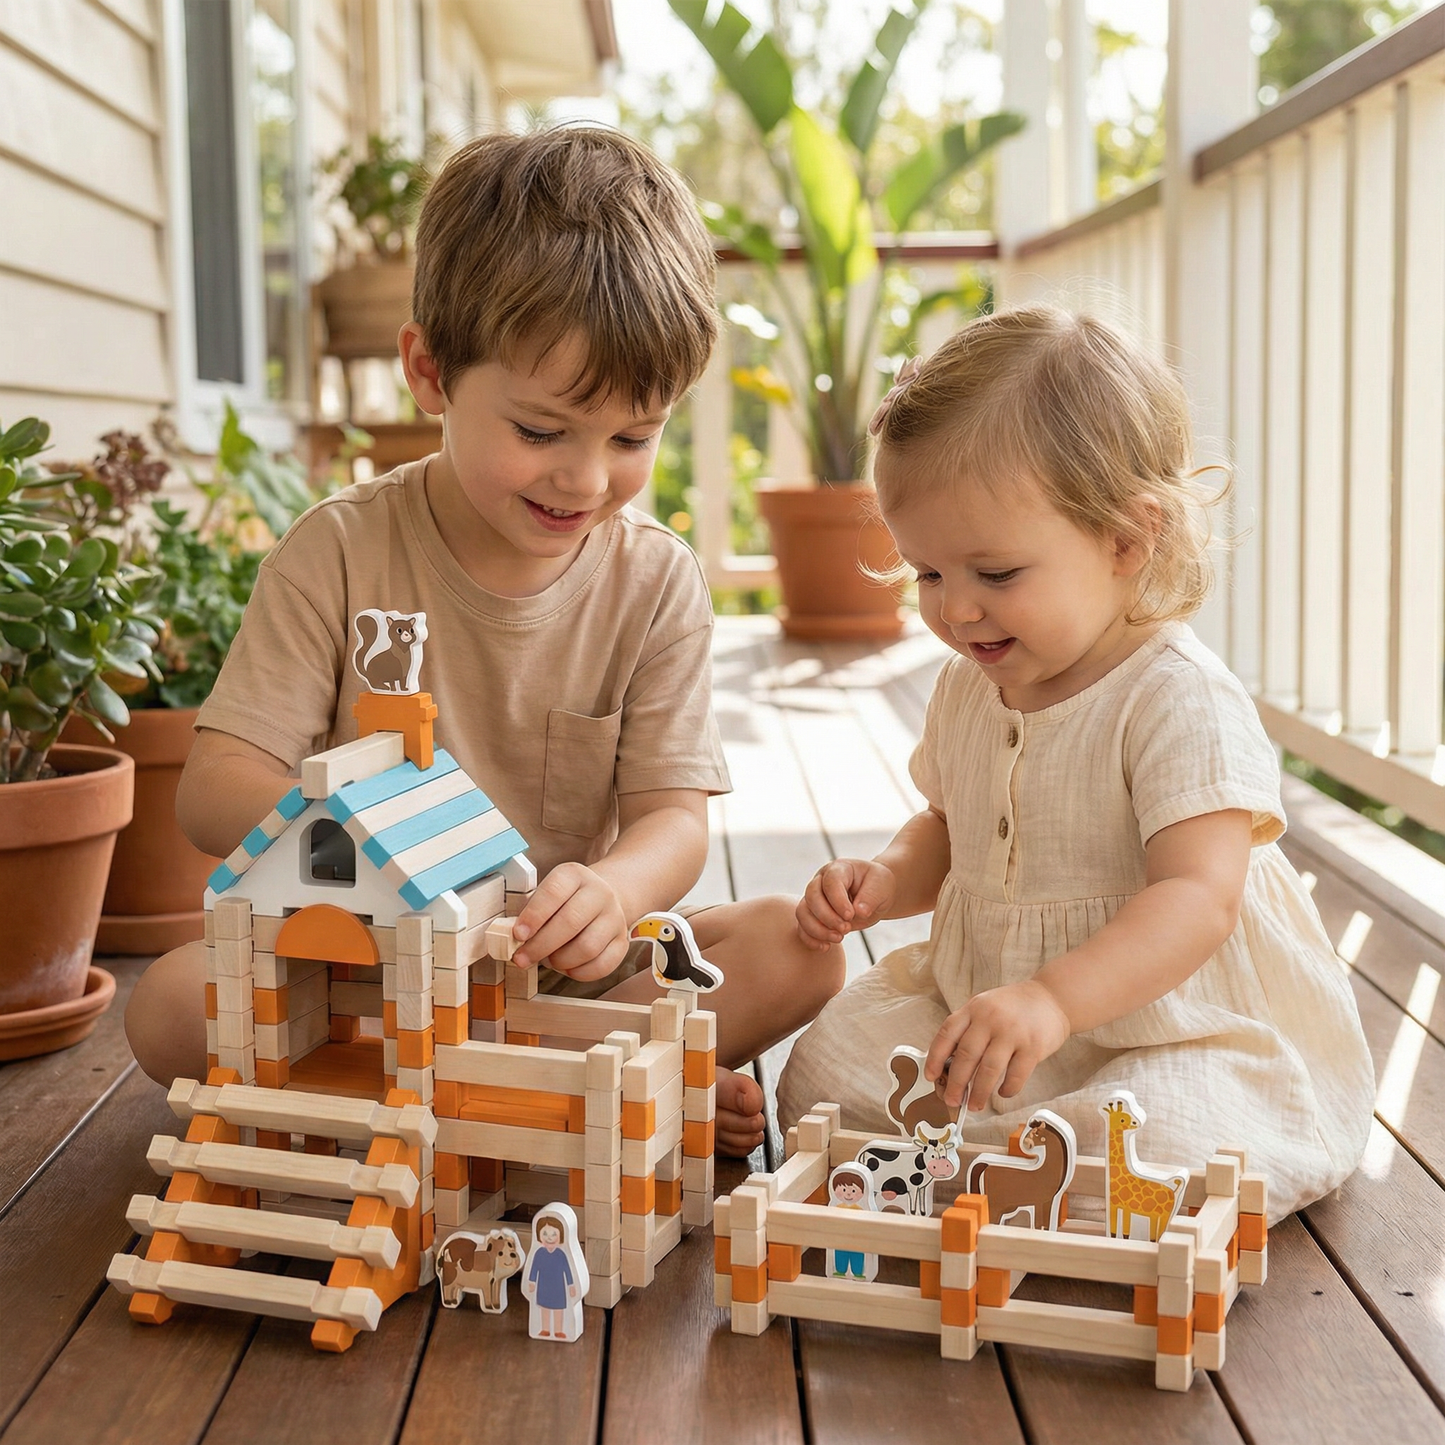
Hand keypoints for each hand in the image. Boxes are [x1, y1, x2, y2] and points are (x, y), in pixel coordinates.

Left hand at [513, 863, 628, 979]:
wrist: (604, 897)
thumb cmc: (566, 901)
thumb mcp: (547, 895)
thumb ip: (531, 913)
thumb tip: (512, 939)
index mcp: (575, 875)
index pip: (554, 892)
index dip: (534, 915)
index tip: (518, 934)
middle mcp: (599, 893)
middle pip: (570, 922)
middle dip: (541, 945)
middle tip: (522, 958)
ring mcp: (615, 917)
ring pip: (588, 947)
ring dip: (560, 960)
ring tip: (549, 960)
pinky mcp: (622, 942)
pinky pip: (602, 965)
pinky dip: (579, 972)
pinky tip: (567, 967)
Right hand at [796, 858, 896, 949]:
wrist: (874, 895)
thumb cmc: (878, 886)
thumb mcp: (881, 886)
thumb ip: (871, 897)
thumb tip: (859, 912)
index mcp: (838, 869)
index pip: (830, 882)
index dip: (838, 901)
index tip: (851, 916)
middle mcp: (821, 881)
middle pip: (811, 897)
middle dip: (827, 917)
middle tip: (847, 928)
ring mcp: (814, 898)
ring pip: (802, 913)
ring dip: (818, 929)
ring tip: (839, 938)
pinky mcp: (813, 915)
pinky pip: (802, 927)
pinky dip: (810, 939)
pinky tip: (826, 947)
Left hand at [925, 980, 1071, 1110]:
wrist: (1051, 997)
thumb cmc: (1013, 1007)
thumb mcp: (985, 1007)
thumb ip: (968, 1029)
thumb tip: (949, 1065)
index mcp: (974, 1009)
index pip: (947, 1034)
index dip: (935, 1058)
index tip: (931, 1077)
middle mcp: (990, 1019)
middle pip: (966, 1056)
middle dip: (956, 1083)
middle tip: (952, 1100)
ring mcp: (1012, 1032)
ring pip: (988, 1069)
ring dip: (979, 1092)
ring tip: (974, 1106)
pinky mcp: (1033, 1047)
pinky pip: (1016, 1076)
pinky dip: (1007, 1089)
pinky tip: (1002, 1093)